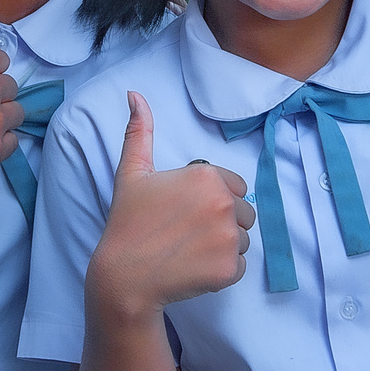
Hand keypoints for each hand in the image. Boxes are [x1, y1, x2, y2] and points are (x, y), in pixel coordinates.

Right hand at [88, 92, 253, 317]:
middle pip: (244, 212)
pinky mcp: (230, 269)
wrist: (125, 276)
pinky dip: (222, 269)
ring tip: (190, 249)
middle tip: (188, 231)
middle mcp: (224, 203)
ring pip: (244, 239)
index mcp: (207, 176)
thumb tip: (134, 94)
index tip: (188, 210)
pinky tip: (194, 267)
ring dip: (224, 245)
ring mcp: (229, 238)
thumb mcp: (132, 172)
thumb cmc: (129, 222)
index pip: (237, 186)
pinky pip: (240, 265)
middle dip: (223, 221)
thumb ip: (140, 131)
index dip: (214, 198)